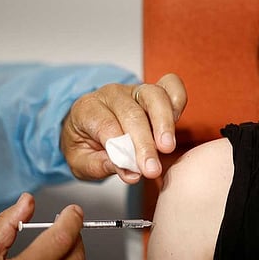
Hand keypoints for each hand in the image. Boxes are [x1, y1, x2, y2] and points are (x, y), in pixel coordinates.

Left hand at [61, 73, 186, 183]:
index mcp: (87, 108)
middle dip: (144, 143)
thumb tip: (130, 173)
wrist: (86, 128)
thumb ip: (100, 166)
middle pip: (131, 113)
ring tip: (167, 148)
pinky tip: (174, 129)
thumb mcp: (81, 162)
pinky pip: (170, 86)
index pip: (106, 126)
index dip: (121, 149)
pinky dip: (177, 103)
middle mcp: (112, 95)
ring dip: (164, 123)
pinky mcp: (154, 91)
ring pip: (154, 96)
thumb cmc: (84, 144)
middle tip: (152, 169)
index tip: (133, 171)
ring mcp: (134, 90)